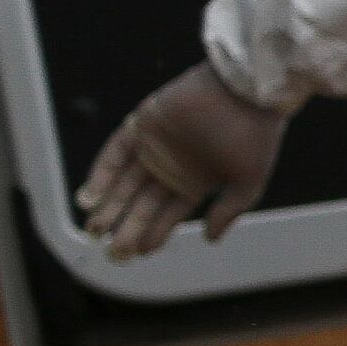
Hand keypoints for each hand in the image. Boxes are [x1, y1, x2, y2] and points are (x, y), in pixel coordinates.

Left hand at [76, 64, 290, 257]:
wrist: (246, 93)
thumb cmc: (255, 136)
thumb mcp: (248, 183)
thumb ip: (228, 211)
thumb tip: (210, 239)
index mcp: (197, 180)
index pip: (169, 213)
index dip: (154, 233)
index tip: (140, 252)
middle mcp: (172, 166)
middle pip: (143, 202)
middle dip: (127, 226)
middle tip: (113, 250)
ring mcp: (155, 146)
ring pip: (125, 182)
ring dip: (109, 205)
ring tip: (95, 230)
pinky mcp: (141, 125)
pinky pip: (114, 153)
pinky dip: (101, 174)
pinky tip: (91, 197)